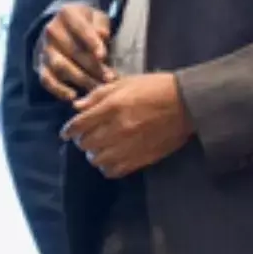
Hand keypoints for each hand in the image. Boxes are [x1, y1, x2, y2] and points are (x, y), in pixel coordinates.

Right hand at [37, 3, 115, 101]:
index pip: (80, 29)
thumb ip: (101, 24)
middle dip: (93, 67)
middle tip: (110, 78)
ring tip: (97, 88)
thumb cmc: (87, 23)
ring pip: (61, 66)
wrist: (64, 25)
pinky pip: (46, 79)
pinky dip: (58, 90)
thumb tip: (102, 35)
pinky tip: (72, 96)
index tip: (103, 56)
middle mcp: (52, 30)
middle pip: (73, 51)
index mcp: (67, 14)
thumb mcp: (97, 17)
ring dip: (80, 79)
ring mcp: (45, 49)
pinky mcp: (41, 65)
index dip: (91, 42)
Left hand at [61, 73, 193, 178]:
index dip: (68, 130)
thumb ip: (98, 95)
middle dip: (81, 140)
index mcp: (112, 107)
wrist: (187, 104)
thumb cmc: (155, 88)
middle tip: (84, 137)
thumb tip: (77, 107)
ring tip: (97, 149)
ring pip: (97, 160)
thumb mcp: (124, 83)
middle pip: (85, 144)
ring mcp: (129, 146)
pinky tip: (110, 159)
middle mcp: (117, 128)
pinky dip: (107, 167)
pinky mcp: (141, 158)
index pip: (79, 124)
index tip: (66, 133)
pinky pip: (114, 171)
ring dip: (93, 154)